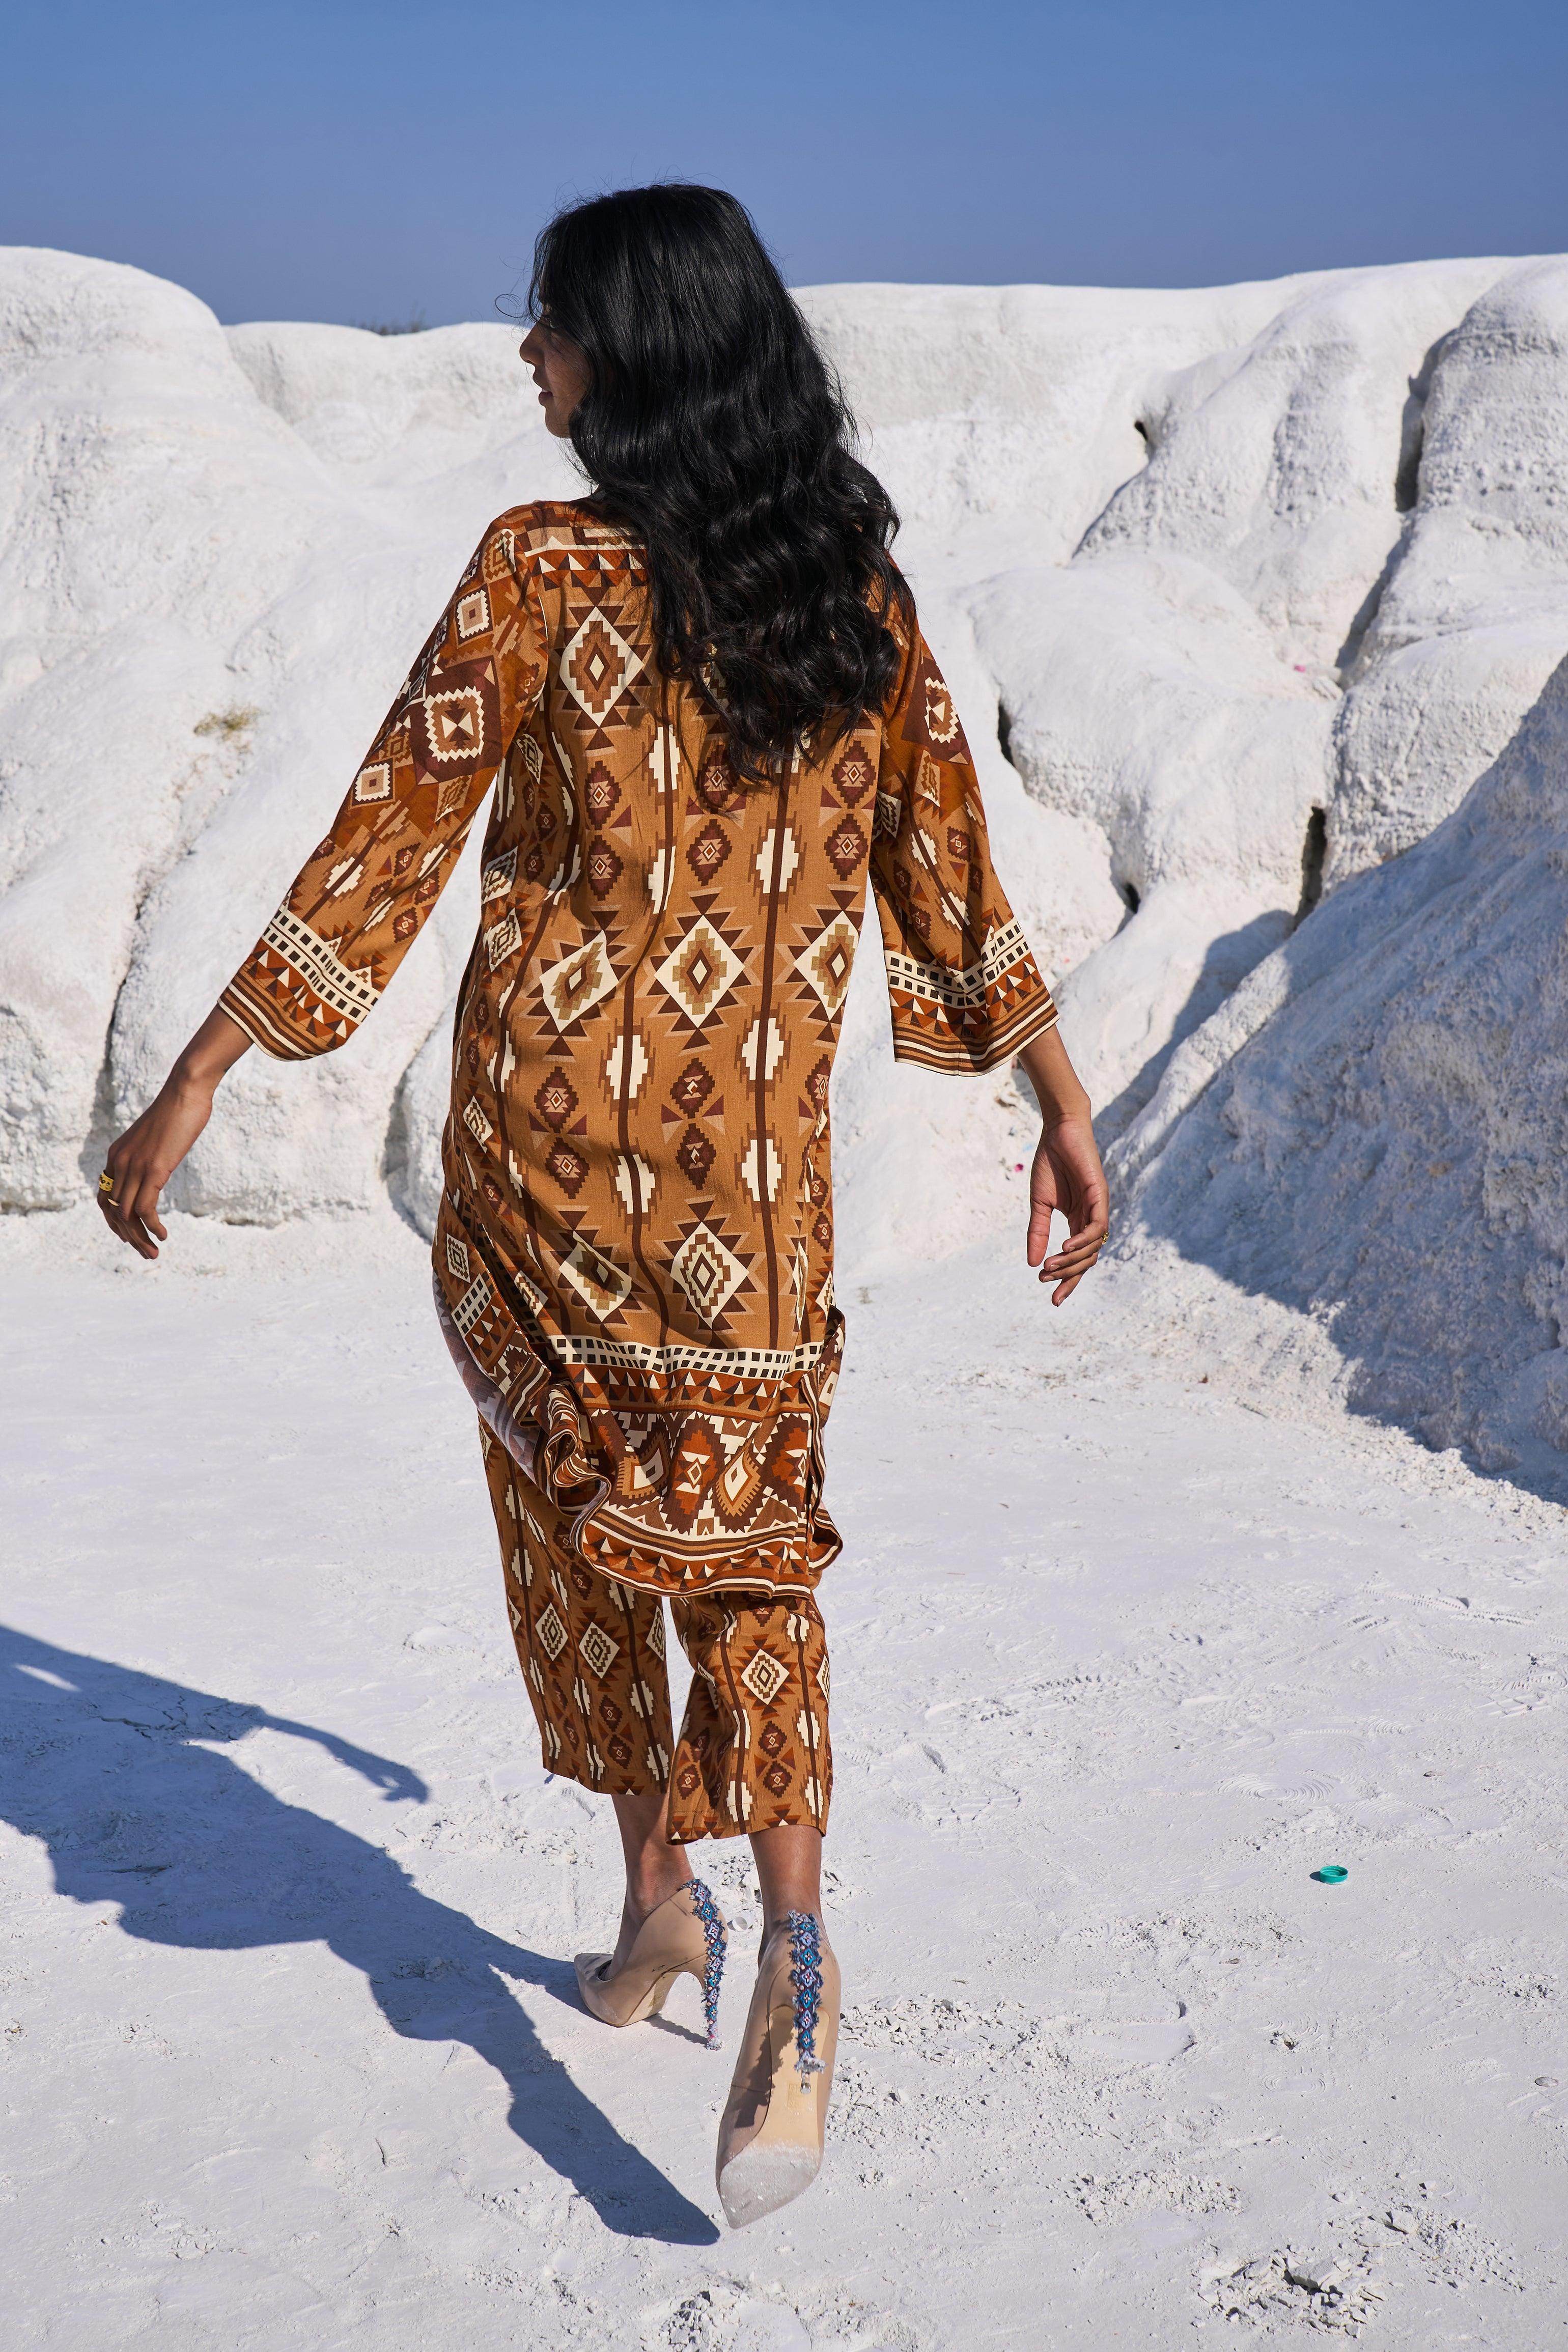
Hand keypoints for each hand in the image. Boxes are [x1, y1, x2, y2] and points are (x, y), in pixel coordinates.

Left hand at [97, 1006, 250, 1260]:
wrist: (185, 1091)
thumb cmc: (177, 1110)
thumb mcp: (155, 1137)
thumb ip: (149, 1154)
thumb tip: (156, 1166)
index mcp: (116, 1155)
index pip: (104, 1198)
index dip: (114, 1223)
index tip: (131, 1236)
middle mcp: (118, 1162)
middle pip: (112, 1212)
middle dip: (128, 1237)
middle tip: (146, 1253)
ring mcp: (134, 1166)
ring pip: (126, 1215)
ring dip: (139, 1238)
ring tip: (153, 1252)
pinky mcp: (153, 1169)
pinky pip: (144, 1209)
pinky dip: (152, 1227)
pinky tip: (163, 1235)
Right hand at [1025, 1112, 1109, 1303]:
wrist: (1058, 1130)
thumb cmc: (1050, 1163)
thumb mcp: (1039, 1205)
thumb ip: (1038, 1233)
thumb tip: (1032, 1264)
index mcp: (1078, 1222)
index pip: (1077, 1259)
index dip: (1067, 1281)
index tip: (1052, 1299)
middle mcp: (1091, 1218)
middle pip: (1087, 1259)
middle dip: (1069, 1277)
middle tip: (1047, 1284)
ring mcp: (1098, 1208)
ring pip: (1093, 1247)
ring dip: (1072, 1261)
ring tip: (1050, 1266)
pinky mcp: (1100, 1195)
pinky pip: (1097, 1226)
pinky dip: (1083, 1240)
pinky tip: (1065, 1247)